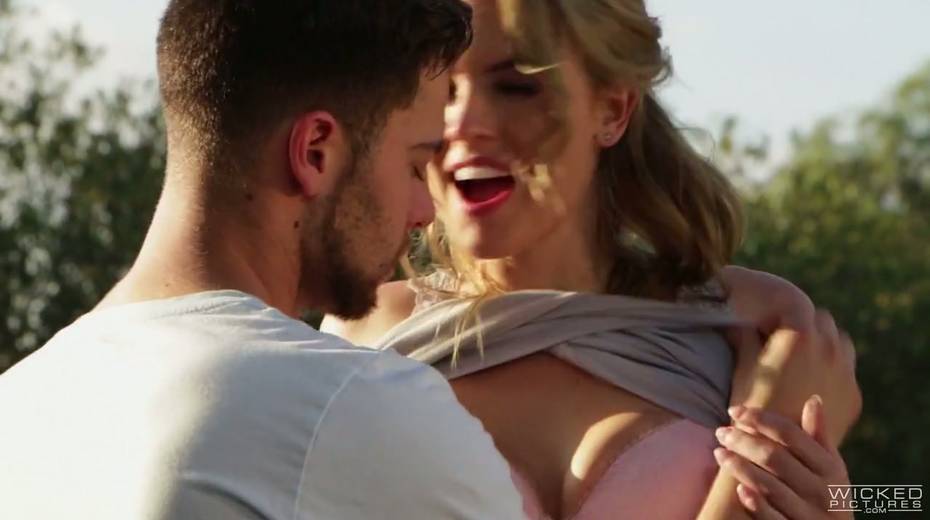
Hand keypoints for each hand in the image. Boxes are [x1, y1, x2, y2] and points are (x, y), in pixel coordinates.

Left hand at [714, 396, 851, 518]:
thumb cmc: (830, 495)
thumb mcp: (832, 468)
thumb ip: (819, 436)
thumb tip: (813, 399)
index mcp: (830, 467)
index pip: (791, 435)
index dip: (761, 419)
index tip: (735, 410)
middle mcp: (822, 490)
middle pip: (775, 458)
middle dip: (744, 441)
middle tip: (720, 432)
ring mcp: (809, 514)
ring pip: (769, 486)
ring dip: (740, 467)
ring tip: (719, 453)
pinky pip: (773, 518)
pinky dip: (756, 504)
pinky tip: (739, 490)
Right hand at [719, 266, 861, 444]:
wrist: (776, 451)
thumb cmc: (751, 405)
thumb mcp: (743, 367)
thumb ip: (744, 337)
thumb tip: (733, 323)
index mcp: (801, 335)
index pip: (799, 307)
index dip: (782, 314)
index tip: (770, 325)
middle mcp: (830, 349)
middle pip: (824, 321)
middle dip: (807, 326)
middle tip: (786, 342)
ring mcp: (846, 374)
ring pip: (843, 344)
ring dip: (826, 345)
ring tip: (803, 362)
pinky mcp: (854, 396)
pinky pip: (847, 372)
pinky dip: (834, 371)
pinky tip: (813, 385)